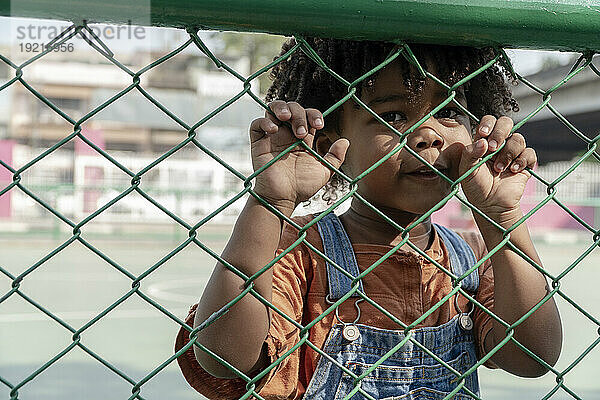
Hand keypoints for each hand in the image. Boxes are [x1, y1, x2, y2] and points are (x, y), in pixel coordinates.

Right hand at [249, 100, 349, 215]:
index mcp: (303, 138)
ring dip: (281, 108)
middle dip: (299, 113)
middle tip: (302, 132)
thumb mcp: (324, 172)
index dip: (313, 114)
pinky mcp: (258, 144)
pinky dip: (264, 122)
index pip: (307, 115)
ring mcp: (272, 138)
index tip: (319, 126)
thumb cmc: (302, 188)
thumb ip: (335, 157)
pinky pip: (256, 125)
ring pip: (272, 110)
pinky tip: (273, 130)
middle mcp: (287, 135)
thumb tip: (345, 141)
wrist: (284, 200)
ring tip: (286, 117)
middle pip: (292, 108)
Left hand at [458, 115, 536, 217]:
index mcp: (484, 141)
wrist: (490, 205)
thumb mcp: (466, 170)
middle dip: (500, 133)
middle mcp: (499, 144)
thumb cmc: (475, 186)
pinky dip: (522, 160)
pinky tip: (513, 170)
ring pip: (518, 139)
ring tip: (499, 169)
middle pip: (507, 123)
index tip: (484, 135)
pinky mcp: (524, 163)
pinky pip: (529, 153)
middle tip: (493, 148)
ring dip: (508, 153)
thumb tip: (483, 141)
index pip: (489, 121)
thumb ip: (470, 153)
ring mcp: (512, 153)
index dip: (488, 123)